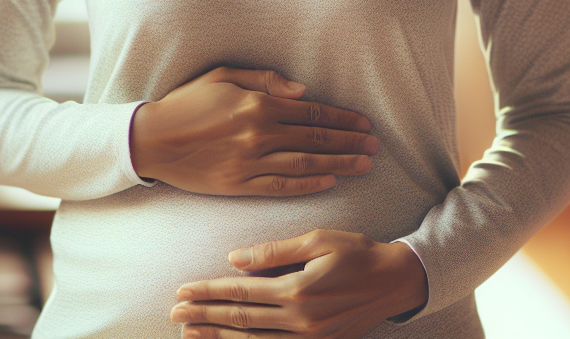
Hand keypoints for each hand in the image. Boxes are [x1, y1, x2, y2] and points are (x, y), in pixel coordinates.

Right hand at [129, 67, 377, 195]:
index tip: (364, 123)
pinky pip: (282, 187)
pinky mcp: (239, 185)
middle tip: (375, 146)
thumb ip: (265, 80)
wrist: (152, 138)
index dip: (341, 119)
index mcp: (257, 104)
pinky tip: (329, 183)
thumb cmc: (187, 102)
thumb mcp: (223, 75)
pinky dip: (309, 186)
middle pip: (315, 140)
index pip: (311, 112)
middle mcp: (259, 133)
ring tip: (364, 165)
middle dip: (349, 142)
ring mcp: (250, 162)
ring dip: (339, 165)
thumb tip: (302, 90)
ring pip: (306, 165)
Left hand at [170, 230, 428, 337]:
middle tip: (174, 315)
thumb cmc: (356, 252)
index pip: (240, 291)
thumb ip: (274, 251)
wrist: (395, 282)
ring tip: (191, 334)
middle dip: (204, 316)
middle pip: (241, 319)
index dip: (208, 291)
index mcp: (297, 290)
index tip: (182, 292)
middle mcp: (301, 321)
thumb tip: (235, 258)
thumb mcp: (316, 240)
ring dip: (220, 337)